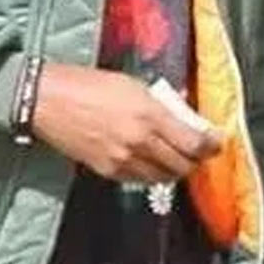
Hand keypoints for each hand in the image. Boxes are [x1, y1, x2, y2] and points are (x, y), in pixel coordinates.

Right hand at [31, 62, 223, 182]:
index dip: (210, 146)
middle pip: (182, 165)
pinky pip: (140, 180)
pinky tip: (148, 161)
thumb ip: (157, 101)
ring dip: (173, 169)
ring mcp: (123, 160)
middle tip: (197, 151)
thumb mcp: (128, 82)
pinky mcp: (108, 171)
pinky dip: (150, 173)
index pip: (193, 142)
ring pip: (163, 177)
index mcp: (147, 113)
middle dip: (194, 160)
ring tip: (174, 157)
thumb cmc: (86, 82)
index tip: (215, 142)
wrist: (48, 100)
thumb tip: (181, 111)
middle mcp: (139, 141)